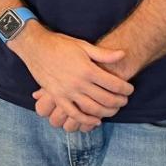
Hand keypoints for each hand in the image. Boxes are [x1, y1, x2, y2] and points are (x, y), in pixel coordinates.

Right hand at [11, 24, 132, 128]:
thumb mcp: (83, 45)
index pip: (114, 84)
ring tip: (113, 109)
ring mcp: (67, 91)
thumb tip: (123, 54)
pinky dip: (86, 120)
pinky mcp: (57, 96)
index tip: (129, 89)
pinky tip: (95, 120)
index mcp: (87, 69)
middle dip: (120, 101)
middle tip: (124, 100)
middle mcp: (79, 83)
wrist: (35, 47)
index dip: (126, 89)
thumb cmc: (59, 44)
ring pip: (93, 109)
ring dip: (107, 112)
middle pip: (106, 99)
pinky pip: (73, 113)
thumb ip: (103, 53)